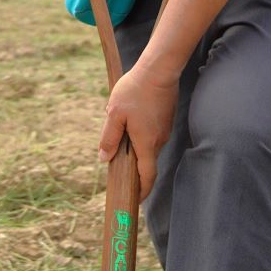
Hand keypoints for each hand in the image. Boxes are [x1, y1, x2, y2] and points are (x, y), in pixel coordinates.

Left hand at [99, 61, 177, 198]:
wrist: (159, 69)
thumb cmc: (135, 90)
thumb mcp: (114, 114)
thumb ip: (109, 138)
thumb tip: (104, 159)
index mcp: (146, 143)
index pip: (147, 176)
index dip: (142, 191)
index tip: (135, 200)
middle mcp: (159, 140)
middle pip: (146, 162)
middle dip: (133, 169)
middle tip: (118, 171)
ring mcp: (164, 130)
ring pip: (148, 146)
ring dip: (135, 148)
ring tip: (120, 137)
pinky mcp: (165, 119)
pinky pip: (152, 135)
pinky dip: (141, 136)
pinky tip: (131, 122)